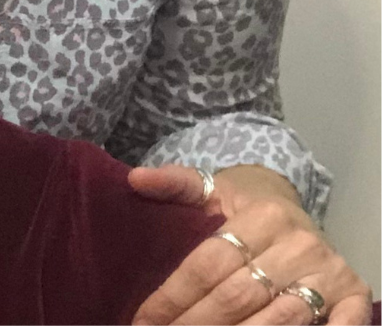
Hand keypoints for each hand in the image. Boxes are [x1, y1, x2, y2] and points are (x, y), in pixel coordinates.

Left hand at [128, 164, 371, 324]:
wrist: (294, 207)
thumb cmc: (243, 205)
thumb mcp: (211, 188)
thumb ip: (175, 185)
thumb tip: (135, 179)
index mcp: (261, 216)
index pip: (207, 265)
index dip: (173, 298)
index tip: (144, 321)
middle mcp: (298, 245)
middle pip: (237, 298)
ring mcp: (330, 274)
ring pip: (277, 322)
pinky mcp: (355, 297)